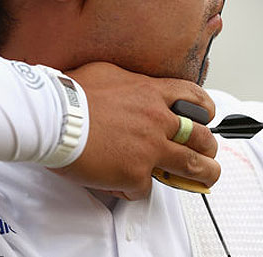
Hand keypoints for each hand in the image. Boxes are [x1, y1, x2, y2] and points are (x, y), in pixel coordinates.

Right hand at [50, 61, 219, 199]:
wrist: (54, 116)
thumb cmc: (71, 94)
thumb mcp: (107, 73)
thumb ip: (128, 82)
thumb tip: (130, 86)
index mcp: (152, 93)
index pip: (194, 98)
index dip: (206, 110)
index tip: (207, 117)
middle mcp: (157, 120)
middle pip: (201, 137)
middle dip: (209, 148)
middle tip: (208, 154)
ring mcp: (150, 148)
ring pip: (192, 166)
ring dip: (203, 174)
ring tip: (204, 180)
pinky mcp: (135, 173)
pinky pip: (146, 188)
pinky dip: (136, 189)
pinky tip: (125, 185)